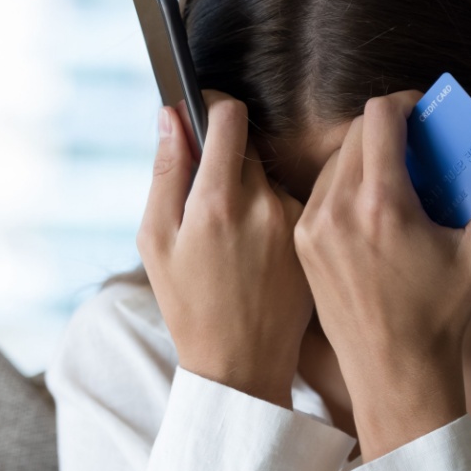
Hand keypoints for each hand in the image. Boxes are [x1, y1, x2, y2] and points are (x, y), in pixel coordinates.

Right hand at [140, 93, 311, 407]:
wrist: (241, 365)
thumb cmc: (188, 305)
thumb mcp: (156, 241)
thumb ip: (166, 172)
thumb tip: (171, 115)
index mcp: (217, 201)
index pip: (229, 115)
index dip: (212, 105)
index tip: (203, 109)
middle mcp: (263, 204)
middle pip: (248, 146)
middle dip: (226, 157)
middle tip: (208, 196)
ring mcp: (295, 221)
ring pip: (268, 177)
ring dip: (250, 189)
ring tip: (233, 240)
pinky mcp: (314, 238)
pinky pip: (290, 205)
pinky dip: (271, 216)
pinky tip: (259, 254)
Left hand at [293, 92, 470, 460]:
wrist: (394, 369)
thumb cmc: (446, 311)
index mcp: (383, 205)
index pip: (379, 115)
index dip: (405, 103)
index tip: (424, 114)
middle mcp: (338, 210)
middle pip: (356, 131)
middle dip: (389, 128)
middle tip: (417, 145)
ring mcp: (312, 226)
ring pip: (336, 159)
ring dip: (366, 156)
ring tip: (397, 179)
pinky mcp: (301, 241)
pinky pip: (321, 190)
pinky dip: (346, 185)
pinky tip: (373, 208)